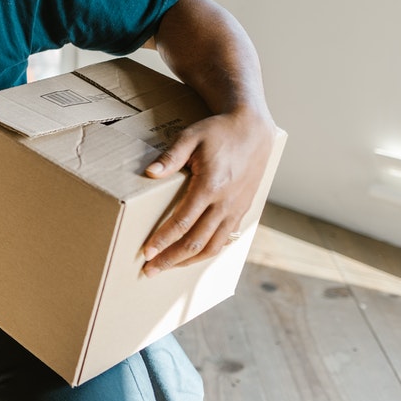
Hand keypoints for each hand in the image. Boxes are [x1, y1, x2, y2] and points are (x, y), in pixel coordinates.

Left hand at [139, 108, 277, 275]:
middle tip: (149, 270)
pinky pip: (224, 239)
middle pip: (195, 241)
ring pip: (212, 246)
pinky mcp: (242, 210)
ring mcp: (236, 209)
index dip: (162, 240)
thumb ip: (170, 157)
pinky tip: (191, 255)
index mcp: (210, 186)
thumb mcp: (191, 137)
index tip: (146, 252)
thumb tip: (150, 173)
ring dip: (188, 261)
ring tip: (167, 267)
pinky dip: (206, 251)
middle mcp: (225, 203)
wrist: (253, 129)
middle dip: (170, 259)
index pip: (182, 223)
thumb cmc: (219, 131)